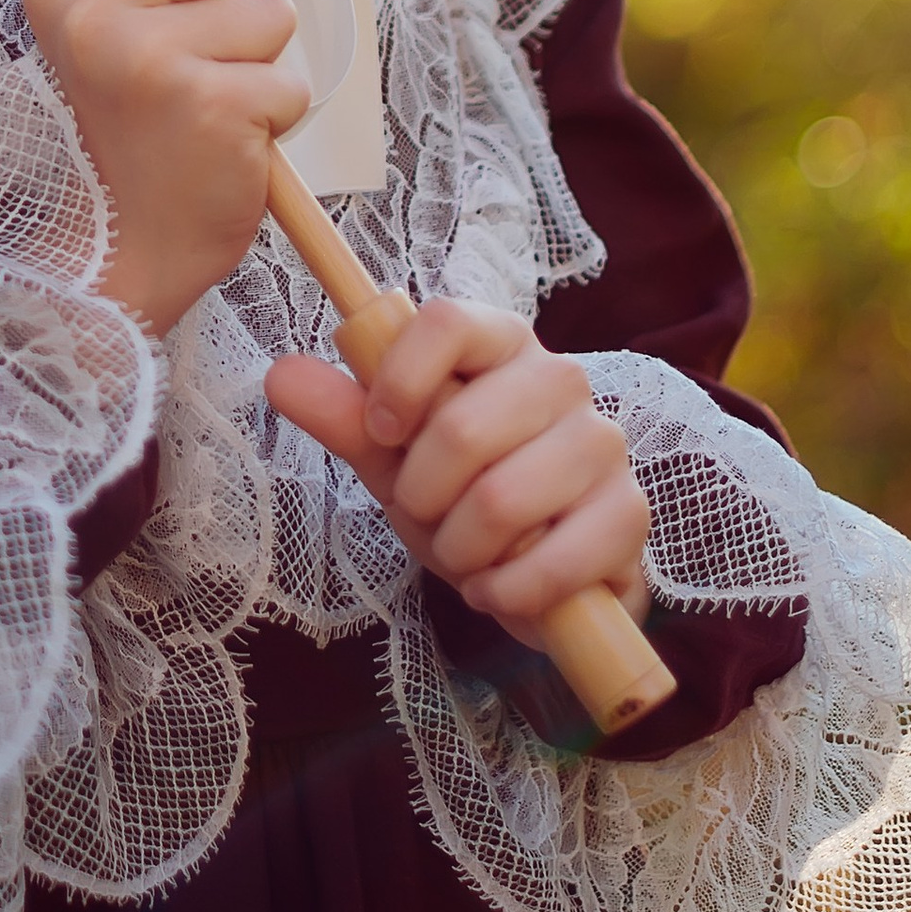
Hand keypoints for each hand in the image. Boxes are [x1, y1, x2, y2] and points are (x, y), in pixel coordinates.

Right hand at [2, 0, 309, 334]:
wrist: (126, 259)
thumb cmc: (126, 144)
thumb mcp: (103, 44)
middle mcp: (90, 15)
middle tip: (195, 63)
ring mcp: (147, 56)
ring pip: (266, 5)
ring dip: (262, 61)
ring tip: (215, 110)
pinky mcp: (210, 101)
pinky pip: (289, 74)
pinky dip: (278, 114)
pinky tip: (233, 146)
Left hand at [265, 300, 650, 648]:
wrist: (535, 571)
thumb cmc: (461, 495)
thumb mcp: (395, 458)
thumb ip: (344, 416)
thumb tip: (280, 373)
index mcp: (500, 343)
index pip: (448, 321)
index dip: (399, 378)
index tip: (380, 431)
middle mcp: (561, 379)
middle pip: (463, 424)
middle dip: (422, 494)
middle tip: (426, 513)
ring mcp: (603, 444)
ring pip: (502, 498)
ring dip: (461, 548)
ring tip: (464, 553)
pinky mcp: (630, 513)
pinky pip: (554, 560)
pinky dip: (507, 590)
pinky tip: (497, 590)